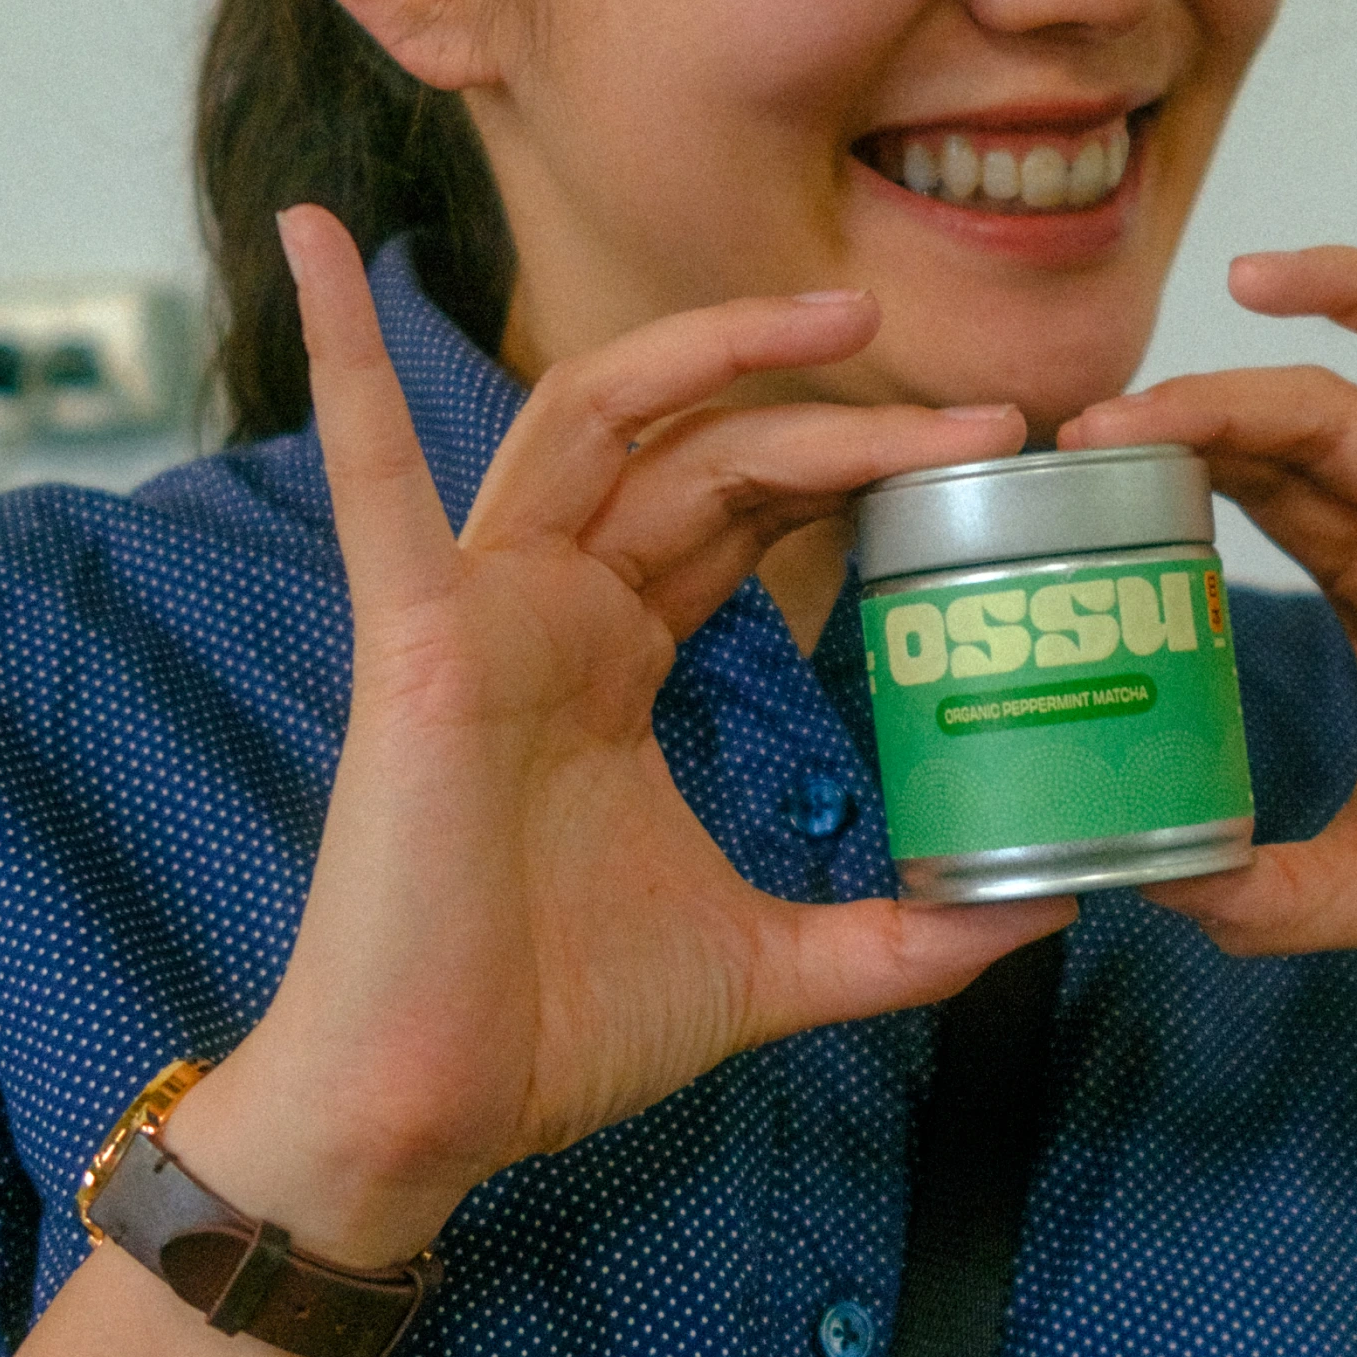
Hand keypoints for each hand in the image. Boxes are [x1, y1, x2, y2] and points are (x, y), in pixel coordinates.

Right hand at [171, 209, 1069, 1265]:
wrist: (432, 1114)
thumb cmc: (558, 1032)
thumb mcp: (775, 966)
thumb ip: (903, 940)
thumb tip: (1043, 910)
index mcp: (618, 662)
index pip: (745, 514)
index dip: (854, 470)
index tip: (986, 455)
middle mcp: (552, 611)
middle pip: (703, 453)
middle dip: (833, 413)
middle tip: (977, 402)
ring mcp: (479, 611)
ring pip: (595, 421)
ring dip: (708, 347)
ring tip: (839, 314)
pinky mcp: (412, 637)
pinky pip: (371, 475)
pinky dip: (339, 357)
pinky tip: (313, 243)